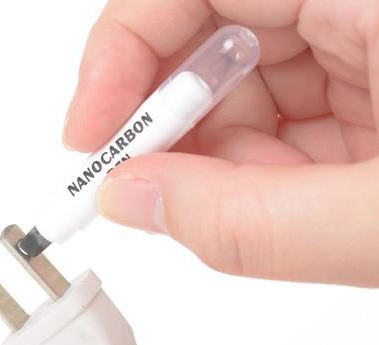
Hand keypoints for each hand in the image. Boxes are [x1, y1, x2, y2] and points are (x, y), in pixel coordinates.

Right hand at [64, 0, 378, 287]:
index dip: (124, 50)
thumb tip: (132, 201)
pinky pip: (280, 125)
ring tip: (238, 213)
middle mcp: (356, 10)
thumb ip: (252, 222)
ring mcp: (362, 52)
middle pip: (213, 40)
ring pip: (244, 95)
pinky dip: (258, 178)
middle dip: (172, 126)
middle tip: (144, 188)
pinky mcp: (366, 97)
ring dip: (220, 166)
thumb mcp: (377, 225)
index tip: (92, 134)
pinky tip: (274, 207)